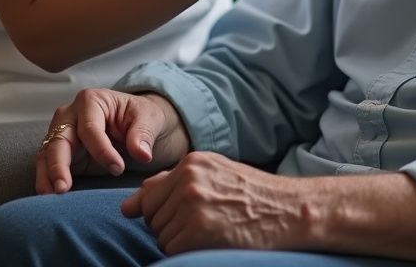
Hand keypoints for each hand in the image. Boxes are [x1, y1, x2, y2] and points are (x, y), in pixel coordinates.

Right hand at [35, 88, 188, 194]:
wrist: (138, 126)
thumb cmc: (141, 117)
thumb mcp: (149, 118)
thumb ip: (143, 133)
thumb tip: (142, 153)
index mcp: (91, 100)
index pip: (90, 127)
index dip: (101, 150)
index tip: (118, 169)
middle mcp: (71, 115)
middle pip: (59, 139)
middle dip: (59, 164)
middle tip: (63, 188)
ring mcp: (62, 134)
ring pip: (47, 153)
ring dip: (47, 175)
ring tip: (51, 196)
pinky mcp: (60, 154)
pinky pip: (47, 166)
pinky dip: (45, 180)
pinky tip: (49, 196)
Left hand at [121, 152, 308, 254]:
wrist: (286, 210)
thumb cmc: (251, 195)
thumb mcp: (213, 175)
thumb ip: (170, 183)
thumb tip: (129, 205)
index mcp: (191, 163)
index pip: (149, 196)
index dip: (162, 212)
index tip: (186, 216)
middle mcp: (188, 179)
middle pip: (152, 217)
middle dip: (170, 226)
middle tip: (205, 223)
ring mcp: (191, 205)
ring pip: (161, 235)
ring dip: (179, 241)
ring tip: (210, 230)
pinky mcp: (196, 231)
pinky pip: (171, 250)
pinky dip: (187, 252)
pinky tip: (211, 241)